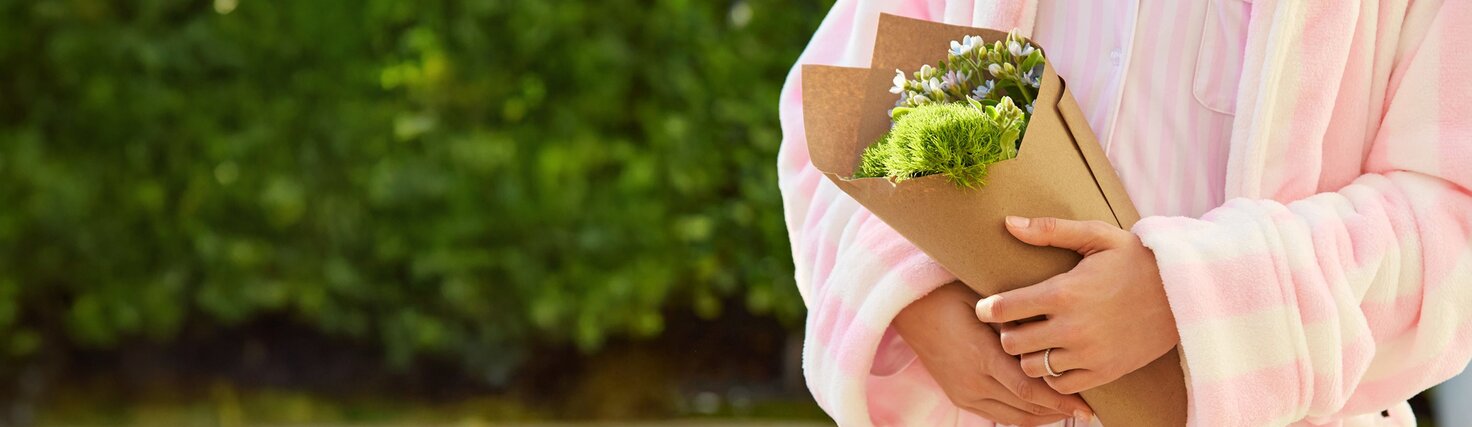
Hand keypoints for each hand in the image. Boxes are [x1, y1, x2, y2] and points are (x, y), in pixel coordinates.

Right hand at [895, 282, 1093, 424]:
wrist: (909, 307)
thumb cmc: (950, 294)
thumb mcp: (985, 302)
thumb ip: (1016, 321)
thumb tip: (1054, 330)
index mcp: (981, 355)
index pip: (1028, 389)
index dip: (1059, 401)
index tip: (1086, 405)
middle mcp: (973, 381)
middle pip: (1025, 409)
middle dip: (1058, 411)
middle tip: (1086, 409)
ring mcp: (964, 392)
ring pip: (1012, 418)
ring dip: (1041, 418)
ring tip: (1067, 411)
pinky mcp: (958, 396)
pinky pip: (995, 416)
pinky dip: (1021, 416)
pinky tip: (1038, 409)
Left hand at [974, 216, 1178, 394]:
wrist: (1184, 292)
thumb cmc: (1136, 260)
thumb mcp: (1097, 236)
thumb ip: (1050, 230)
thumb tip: (1008, 223)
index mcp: (1063, 292)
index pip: (1003, 309)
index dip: (988, 308)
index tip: (988, 306)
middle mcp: (1072, 328)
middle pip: (1011, 344)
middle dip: (1006, 332)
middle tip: (1014, 323)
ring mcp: (1088, 354)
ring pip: (1032, 368)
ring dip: (1027, 355)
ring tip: (1036, 340)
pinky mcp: (1104, 372)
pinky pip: (1060, 385)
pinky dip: (1053, 374)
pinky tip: (1057, 356)